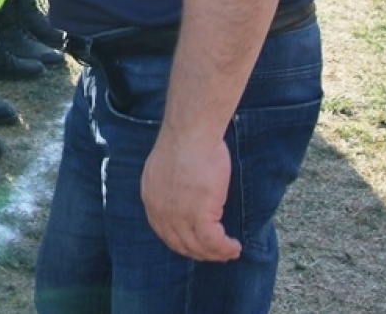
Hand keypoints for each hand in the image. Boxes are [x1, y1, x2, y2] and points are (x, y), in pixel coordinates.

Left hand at [142, 129, 241, 261]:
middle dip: (201, 253)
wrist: (191, 132)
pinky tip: (234, 246)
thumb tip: (184, 198)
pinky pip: (213, 242)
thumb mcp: (167, 167)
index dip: (184, 243)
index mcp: (150, 198)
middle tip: (217, 254)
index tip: (199, 246)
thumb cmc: (186, 140)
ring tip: (230, 251)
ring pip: (198, 246)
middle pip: (180, 244)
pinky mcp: (199, 214)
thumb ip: (170, 187)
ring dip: (216, 253)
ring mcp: (178, 215)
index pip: (165, 232)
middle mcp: (160, 211)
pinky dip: (225, 248)